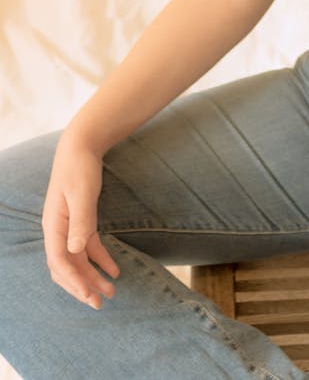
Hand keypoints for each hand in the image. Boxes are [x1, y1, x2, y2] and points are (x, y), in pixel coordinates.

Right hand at [42, 132, 119, 308]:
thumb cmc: (79, 167)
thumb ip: (80, 221)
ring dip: (92, 277)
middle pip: (67, 268)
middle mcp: (58, 231)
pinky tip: (115, 270)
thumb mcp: (81, 193)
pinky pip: (88, 248)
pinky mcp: (80, 222)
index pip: (60, 262)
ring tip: (111, 291)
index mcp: (53, 226)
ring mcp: (68, 228)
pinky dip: (100, 260)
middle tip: (100, 303)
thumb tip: (75, 251)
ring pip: (78, 261)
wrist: (82, 146)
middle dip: (82, 287)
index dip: (74, 281)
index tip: (91, 295)